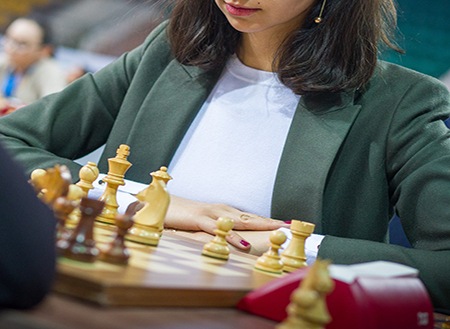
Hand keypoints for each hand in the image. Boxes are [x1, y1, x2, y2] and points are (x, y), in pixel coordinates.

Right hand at [165, 195, 283, 252]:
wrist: (160, 204)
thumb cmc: (183, 216)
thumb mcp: (204, 223)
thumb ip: (219, 229)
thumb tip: (233, 238)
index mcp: (223, 211)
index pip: (250, 216)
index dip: (268, 220)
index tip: (286, 225)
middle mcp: (220, 210)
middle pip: (250, 217)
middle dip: (270, 222)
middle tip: (289, 226)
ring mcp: (210, 213)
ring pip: (239, 221)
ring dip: (258, 225)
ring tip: (276, 230)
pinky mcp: (199, 219)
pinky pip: (218, 229)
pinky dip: (231, 237)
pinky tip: (243, 244)